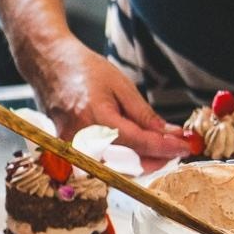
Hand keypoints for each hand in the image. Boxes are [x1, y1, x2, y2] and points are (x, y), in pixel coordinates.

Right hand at [18, 35, 189, 162]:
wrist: (47, 64)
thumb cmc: (82, 68)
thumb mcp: (120, 85)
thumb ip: (144, 115)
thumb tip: (169, 135)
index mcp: (96, 117)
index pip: (139, 143)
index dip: (166, 148)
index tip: (186, 146)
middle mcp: (81, 138)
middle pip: (127, 165)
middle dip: (157, 159)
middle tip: (176, 149)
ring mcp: (71, 147)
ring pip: (114, 170)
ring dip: (141, 164)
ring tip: (160, 150)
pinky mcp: (67, 150)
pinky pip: (100, 164)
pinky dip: (121, 161)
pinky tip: (136, 151)